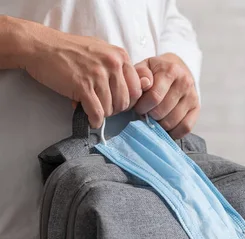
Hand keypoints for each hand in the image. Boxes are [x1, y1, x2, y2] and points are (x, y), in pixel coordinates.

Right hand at [21, 24, 141, 127]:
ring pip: (111, 108)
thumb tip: (132, 88)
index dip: (128, 101)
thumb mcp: (101, 51)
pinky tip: (90, 120)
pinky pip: (96, 111)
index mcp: (120, 56)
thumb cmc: (70, 50)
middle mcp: (113, 64)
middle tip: (103, 108)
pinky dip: (94, 120)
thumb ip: (117, 67)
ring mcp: (98, 75)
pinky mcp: (83, 85)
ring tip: (92, 109)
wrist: (41, 46)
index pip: (137, 89)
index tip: (118, 103)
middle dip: (115, 109)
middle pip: (125, 101)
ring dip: (102, 114)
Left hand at [134, 53, 199, 138]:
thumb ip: (140, 74)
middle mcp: (185, 83)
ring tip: (156, 117)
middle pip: (161, 112)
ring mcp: (192, 96)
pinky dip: (174, 132)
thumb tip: (144, 84)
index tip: (138, 106)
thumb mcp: (144, 67)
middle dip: (150, 116)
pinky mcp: (197, 108)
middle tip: (147, 112)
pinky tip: (167, 127)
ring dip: (160, 125)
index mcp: (171, 71)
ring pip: (172, 122)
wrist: (177, 69)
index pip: (154, 97)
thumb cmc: (156, 72)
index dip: (142, 107)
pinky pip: (185, 127)